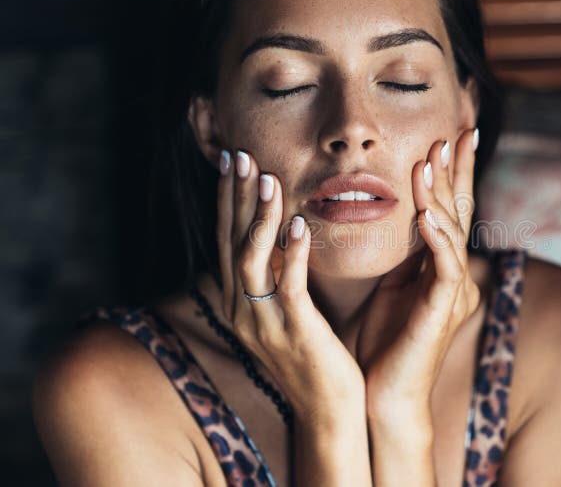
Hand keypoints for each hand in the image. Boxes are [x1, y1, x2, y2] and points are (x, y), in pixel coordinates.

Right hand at [216, 149, 365, 425]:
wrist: (328, 410)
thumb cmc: (312, 355)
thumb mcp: (284, 311)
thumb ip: (276, 275)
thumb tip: (278, 233)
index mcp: (238, 303)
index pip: (226, 240)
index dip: (228, 199)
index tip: (234, 160)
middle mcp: (241, 311)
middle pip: (230, 242)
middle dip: (235, 197)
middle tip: (240, 155)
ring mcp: (263, 323)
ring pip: (250, 260)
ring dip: (258, 218)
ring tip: (268, 180)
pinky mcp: (293, 333)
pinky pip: (287, 287)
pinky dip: (291, 253)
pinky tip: (298, 224)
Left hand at [359, 127, 481, 417]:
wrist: (380, 395)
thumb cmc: (382, 342)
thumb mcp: (389, 285)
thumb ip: (402, 252)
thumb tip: (398, 215)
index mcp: (440, 268)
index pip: (448, 210)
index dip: (451, 173)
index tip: (449, 135)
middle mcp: (453, 276)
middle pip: (461, 212)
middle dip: (458, 171)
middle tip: (458, 131)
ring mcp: (452, 294)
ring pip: (454, 234)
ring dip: (441, 196)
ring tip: (430, 159)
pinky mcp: (443, 312)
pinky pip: (446, 269)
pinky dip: (438, 239)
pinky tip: (426, 214)